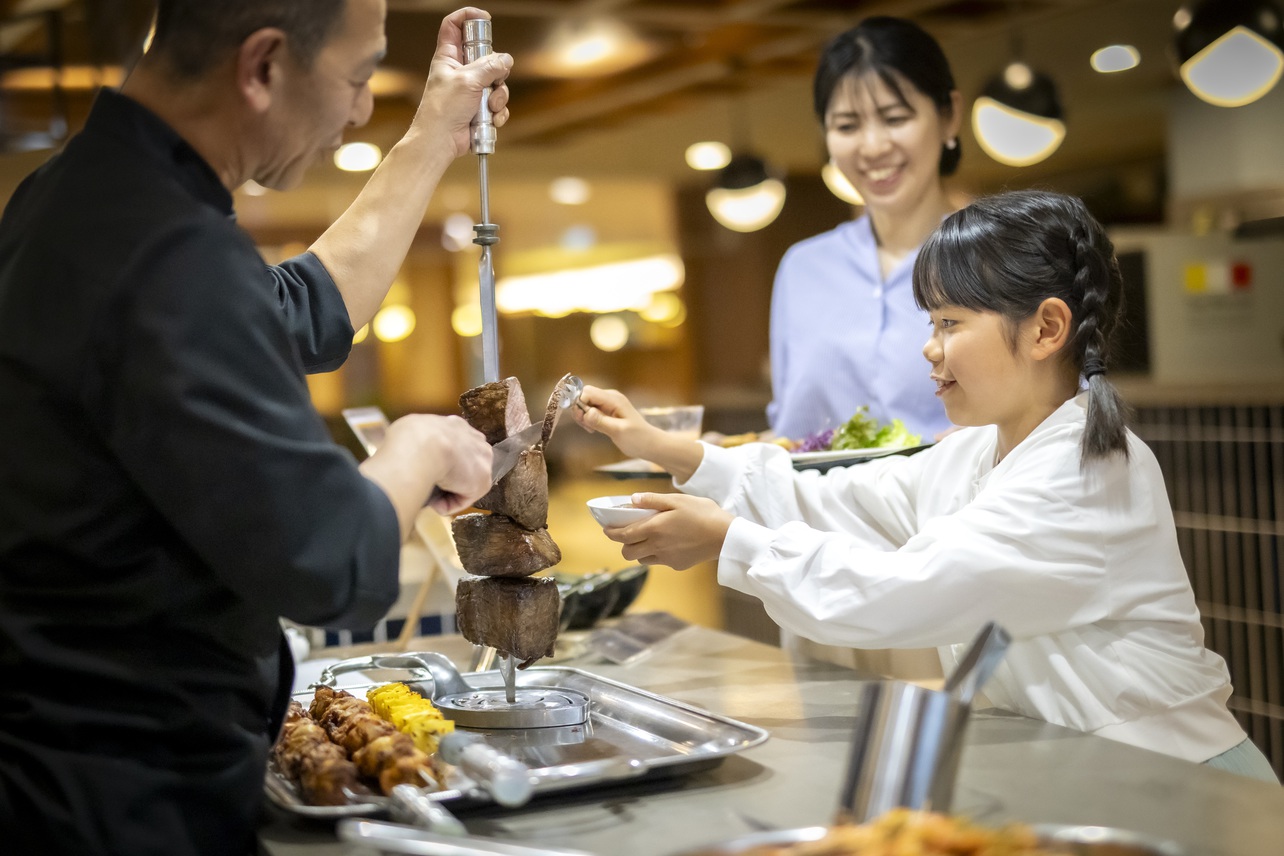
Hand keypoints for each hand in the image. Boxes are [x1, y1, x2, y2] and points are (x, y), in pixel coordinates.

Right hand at [360, 414, 491, 534]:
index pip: (457, 444)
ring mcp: (481, 462)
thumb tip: (411, 446)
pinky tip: (434, 501)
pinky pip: (462, 500)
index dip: (443, 458)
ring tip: (428, 493)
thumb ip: (419, 438)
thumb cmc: (411, 436)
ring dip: (447, 491)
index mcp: (457, 425)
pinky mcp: (480, 483)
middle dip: (451, 476)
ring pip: (464, 483)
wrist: (424, 447)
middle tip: (429, 483)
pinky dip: (447, 505)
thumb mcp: (411, 427)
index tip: (427, 467)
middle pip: (466, 464)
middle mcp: (475, 441)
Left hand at [413, 7, 512, 157]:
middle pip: (486, 56)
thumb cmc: (443, 110)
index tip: (484, 19)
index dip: (468, 17)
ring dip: (498, 96)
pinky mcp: (480, 108)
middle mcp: (460, 71)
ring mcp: (471, 90)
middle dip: (496, 69)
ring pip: (497, 83)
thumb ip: (490, 67)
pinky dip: (498, 112)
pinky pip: (498, 104)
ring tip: (489, 106)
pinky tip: (491, 119)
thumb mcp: (467, 80)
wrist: (441, 141)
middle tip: (492, 78)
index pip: (453, 26)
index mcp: (448, 57)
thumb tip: (506, 60)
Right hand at [571, 385, 661, 458]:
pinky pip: (591, 410)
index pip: (588, 392)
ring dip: (584, 416)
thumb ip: (601, 422)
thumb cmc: (637, 438)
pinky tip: (595, 430)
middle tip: (587, 427)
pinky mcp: (607, 411)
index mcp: (613, 399)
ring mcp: (609, 403)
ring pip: (586, 403)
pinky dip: (589, 419)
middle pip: (585, 396)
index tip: (583, 420)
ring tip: (592, 430)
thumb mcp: (619, 431)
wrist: (649, 444)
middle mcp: (610, 398)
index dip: (580, 404)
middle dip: (580, 410)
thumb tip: (585, 413)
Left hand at [602, 493, 732, 570]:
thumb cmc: (703, 513)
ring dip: (639, 550)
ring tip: (648, 538)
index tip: (607, 529)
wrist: (725, 535)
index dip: (611, 533)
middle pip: (627, 552)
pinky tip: (668, 543)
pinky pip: (659, 561)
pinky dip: (657, 554)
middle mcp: (657, 546)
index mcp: (654, 528)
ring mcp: (667, 558)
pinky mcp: (677, 565)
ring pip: (642, 559)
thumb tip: (632, 499)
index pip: (623, 535)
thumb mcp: (677, 500)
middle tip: (628, 533)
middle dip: (623, 544)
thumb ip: (652, 500)